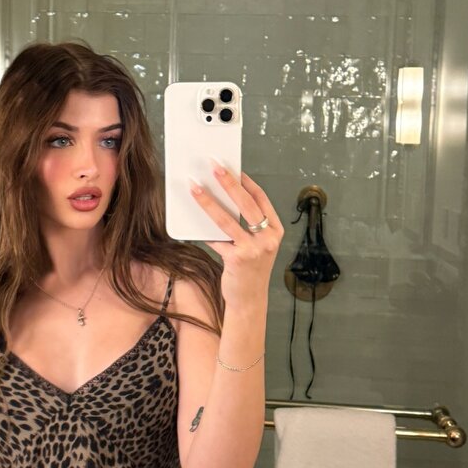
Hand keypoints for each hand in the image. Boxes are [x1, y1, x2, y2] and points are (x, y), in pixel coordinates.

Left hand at [189, 166, 283, 308]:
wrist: (249, 300)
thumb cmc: (250, 269)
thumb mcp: (256, 245)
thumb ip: (245, 226)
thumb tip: (222, 199)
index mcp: (275, 230)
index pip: (261, 199)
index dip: (246, 182)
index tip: (233, 168)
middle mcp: (268, 238)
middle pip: (246, 204)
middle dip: (229, 182)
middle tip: (214, 166)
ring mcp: (254, 249)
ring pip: (227, 219)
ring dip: (209, 201)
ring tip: (196, 187)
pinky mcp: (238, 259)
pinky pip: (217, 239)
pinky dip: (204, 230)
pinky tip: (192, 219)